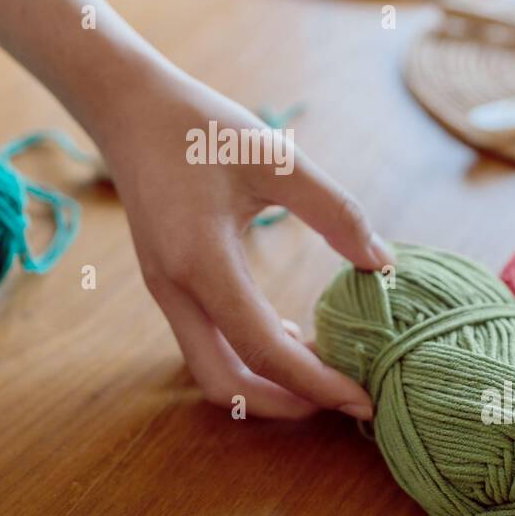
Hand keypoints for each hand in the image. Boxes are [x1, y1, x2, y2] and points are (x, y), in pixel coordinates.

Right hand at [94, 66, 390, 419]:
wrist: (131, 110)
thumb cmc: (202, 128)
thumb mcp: (276, 160)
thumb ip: (334, 211)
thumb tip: (383, 265)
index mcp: (202, 263)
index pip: (265, 350)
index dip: (318, 383)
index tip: (365, 400)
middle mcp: (176, 291)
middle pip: (226, 385)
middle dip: (286, 406)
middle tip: (344, 400)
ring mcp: (166, 292)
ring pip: (212, 370)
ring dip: (266, 384)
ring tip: (324, 370)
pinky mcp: (168, 285)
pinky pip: (208, 343)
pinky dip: (249, 356)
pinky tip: (290, 333)